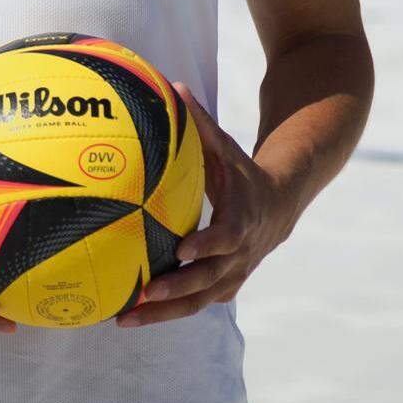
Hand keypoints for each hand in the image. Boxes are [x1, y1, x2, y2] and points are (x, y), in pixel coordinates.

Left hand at [117, 82, 292, 328]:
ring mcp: (232, 274)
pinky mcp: (223, 287)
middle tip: (141, 294)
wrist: (278, 206)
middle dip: (175, 291)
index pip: (226, 237)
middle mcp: (238, 254)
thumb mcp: (226, 147)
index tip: (182, 249)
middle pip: (208, 280)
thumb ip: (201, 122)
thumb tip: (175, 84)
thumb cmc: (242, 172)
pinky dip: (167, 313)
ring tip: (124, 319)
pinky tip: (131, 315)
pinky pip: (195, 304)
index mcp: (240, 220)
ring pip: (198, 301)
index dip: (207, 245)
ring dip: (163, 313)